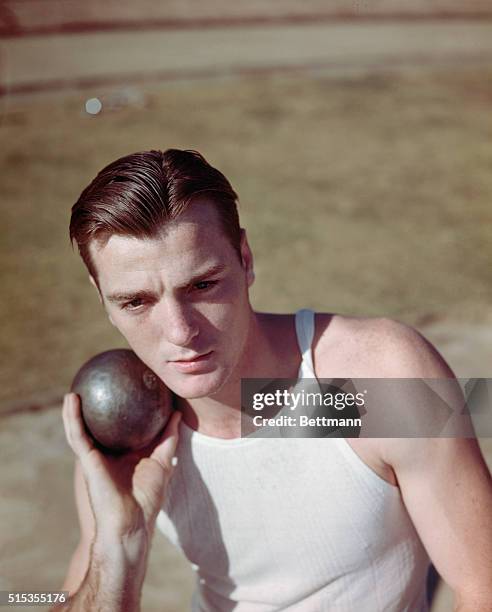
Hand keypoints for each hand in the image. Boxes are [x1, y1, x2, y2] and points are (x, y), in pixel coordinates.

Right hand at [62, 392, 180, 540]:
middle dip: (92, 407)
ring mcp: (94, 456)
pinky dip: (71, 417)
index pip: (119, 427)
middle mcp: (106, 453)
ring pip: (80, 428)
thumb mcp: (162, 460)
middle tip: (96, 382)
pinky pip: (77, 434)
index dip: (119, 408)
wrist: (132, 521)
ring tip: (74, 386)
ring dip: (73, 409)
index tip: (124, 385)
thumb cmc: (148, 496)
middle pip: (96, 426)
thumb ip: (168, 437)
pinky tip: (70, 399)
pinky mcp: (86, 459)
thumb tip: (177, 413)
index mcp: (123, 453)